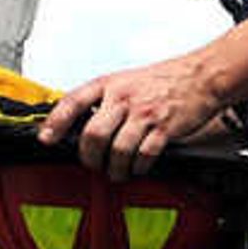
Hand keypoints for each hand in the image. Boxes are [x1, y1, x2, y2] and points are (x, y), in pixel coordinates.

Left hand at [47, 53, 231, 177]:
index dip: (55, 123)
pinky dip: (138, 167)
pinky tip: (138, 167)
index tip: (46, 140)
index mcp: (110, 84)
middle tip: (92, 164)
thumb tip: (81, 123)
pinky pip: (144, 156)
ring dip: (114, 168)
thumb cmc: (164, 79)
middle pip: (94, 135)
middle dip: (89, 157)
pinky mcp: (164, 128)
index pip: (73, 102)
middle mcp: (124, 98)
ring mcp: (144, 114)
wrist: (201, 76)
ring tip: (116, 172)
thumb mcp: (126, 80)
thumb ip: (104, 99)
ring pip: (118, 150)